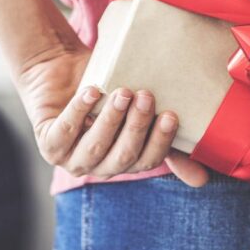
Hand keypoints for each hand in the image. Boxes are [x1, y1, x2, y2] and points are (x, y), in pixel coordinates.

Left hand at [15, 39, 208, 184]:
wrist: (60, 68)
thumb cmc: (104, 89)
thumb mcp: (137, 113)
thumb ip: (164, 141)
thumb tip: (201, 181)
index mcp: (121, 163)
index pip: (145, 161)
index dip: (159, 141)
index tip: (171, 115)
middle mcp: (96, 167)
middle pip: (121, 157)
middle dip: (135, 128)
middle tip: (145, 95)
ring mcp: (69, 159)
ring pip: (94, 148)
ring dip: (110, 120)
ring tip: (122, 92)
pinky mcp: (48, 144)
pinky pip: (64, 132)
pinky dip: (79, 112)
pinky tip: (92, 93)